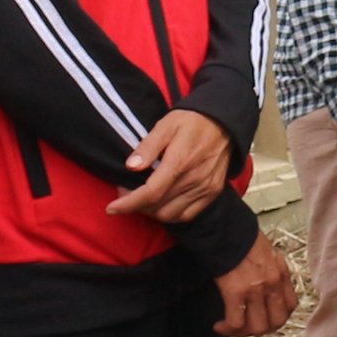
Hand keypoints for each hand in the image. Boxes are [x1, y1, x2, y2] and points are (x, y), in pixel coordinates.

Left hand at [111, 107, 233, 224]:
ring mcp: (205, 188)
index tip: (111, 208)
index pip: (151, 193)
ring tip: (143, 200)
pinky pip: (188, 215)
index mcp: (180, 162)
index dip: (128, 204)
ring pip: (171, 215)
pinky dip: (171, 215)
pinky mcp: (212, 192)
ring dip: (152, 212)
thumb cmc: (192, 121)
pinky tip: (162, 204)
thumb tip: (131, 167)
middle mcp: (194, 179)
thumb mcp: (166, 126)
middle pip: (158, 207)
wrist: (225, 122)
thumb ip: (148, 147)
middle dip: (136, 206)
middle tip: (127, 194)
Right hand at [212, 232, 295, 336]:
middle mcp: (273, 284)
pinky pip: (237, 322)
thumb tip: (262, 284)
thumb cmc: (240, 238)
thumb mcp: (265, 253)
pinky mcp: (236, 292)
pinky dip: (228, 329)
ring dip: (243, 333)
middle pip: (276, 322)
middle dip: (261, 329)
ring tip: (230, 327)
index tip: (261, 316)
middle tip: (245, 327)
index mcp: (281, 274)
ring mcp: (256, 289)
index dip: (276, 317)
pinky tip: (218, 325)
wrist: (224, 228)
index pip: (290, 306)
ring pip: (258, 327)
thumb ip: (269, 270)